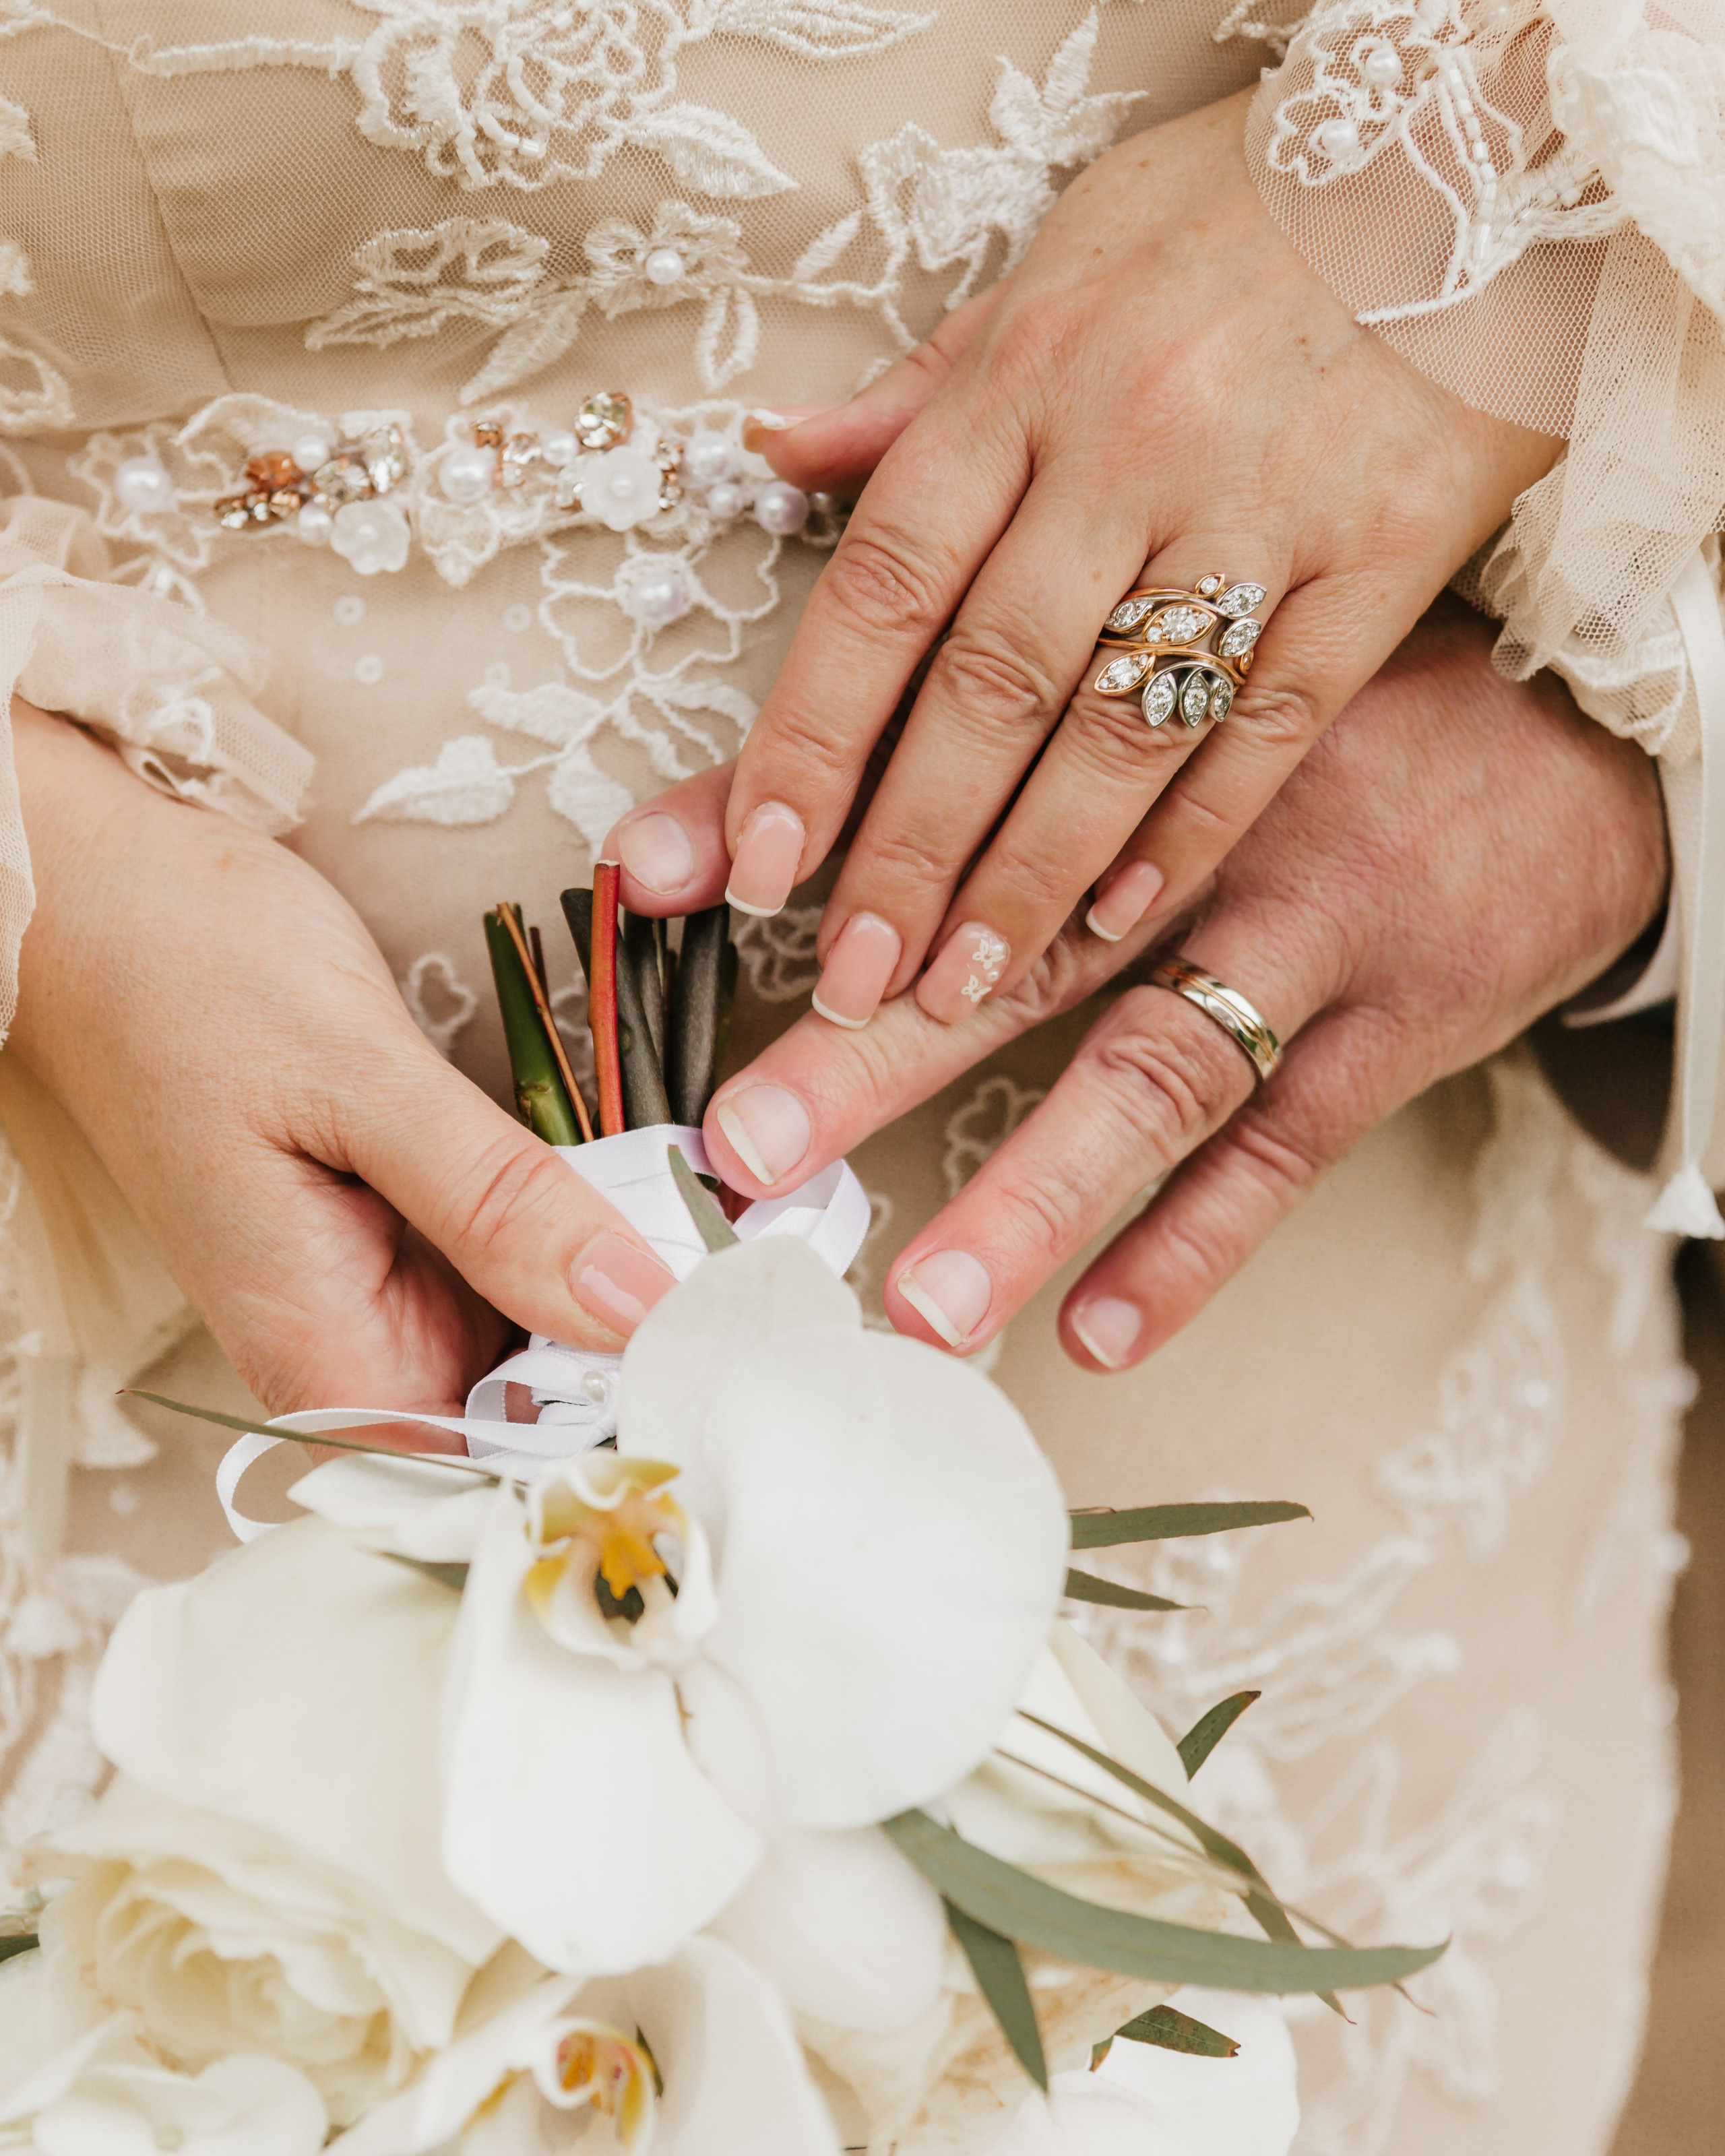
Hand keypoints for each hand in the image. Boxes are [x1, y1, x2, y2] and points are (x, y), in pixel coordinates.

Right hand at [7, 701, 677, 1417]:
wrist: (106, 898)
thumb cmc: (191, 975)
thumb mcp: (357, 1076)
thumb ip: (496, 1198)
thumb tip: (634, 1301)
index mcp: (323, 1354)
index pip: (498, 1467)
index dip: (624, 1434)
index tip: (735, 1369)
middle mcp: (358, 1350)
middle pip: (536, 1414)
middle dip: (651, 1355)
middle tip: (765, 1289)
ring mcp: (385, 1294)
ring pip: (542, 1342)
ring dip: (634, 1295)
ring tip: (741, 1243)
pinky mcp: (408, 1236)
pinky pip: (520, 1269)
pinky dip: (590, 1238)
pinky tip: (666, 1203)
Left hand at [610, 598, 1664, 1364]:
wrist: (1596, 722)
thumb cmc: (1357, 646)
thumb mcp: (1186, 565)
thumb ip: (990, 514)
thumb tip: (782, 449)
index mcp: (1153, 675)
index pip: (935, 738)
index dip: (791, 805)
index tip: (654, 881)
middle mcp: (1224, 804)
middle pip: (1019, 935)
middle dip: (871, 1045)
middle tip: (747, 1142)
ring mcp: (1323, 920)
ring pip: (1156, 1064)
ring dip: (1031, 1191)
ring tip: (919, 1300)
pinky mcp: (1408, 1015)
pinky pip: (1292, 1144)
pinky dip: (1201, 1246)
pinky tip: (1102, 1331)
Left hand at [715, 90, 1559, 1033]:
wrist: (1486, 159)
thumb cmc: (1244, 212)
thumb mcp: (1062, 255)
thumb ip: (926, 387)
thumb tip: (783, 454)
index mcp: (1026, 374)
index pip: (884, 585)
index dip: (814, 738)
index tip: (765, 861)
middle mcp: (1130, 445)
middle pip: (988, 687)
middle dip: (907, 853)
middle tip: (851, 979)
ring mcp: (1263, 508)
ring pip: (1119, 730)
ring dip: (1028, 879)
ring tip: (961, 988)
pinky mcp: (1384, 558)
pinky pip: (1271, 724)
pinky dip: (1190, 833)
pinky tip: (1121, 920)